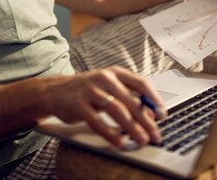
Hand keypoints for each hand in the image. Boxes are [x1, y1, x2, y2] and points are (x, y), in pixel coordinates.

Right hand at [41, 66, 166, 148]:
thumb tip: (150, 115)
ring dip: (132, 128)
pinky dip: (111, 134)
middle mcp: (104, 78)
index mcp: (115, 73)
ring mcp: (90, 90)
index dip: (154, 100)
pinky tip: (120, 143)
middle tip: (155, 135)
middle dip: (146, 120)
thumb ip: (127, 96)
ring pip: (117, 110)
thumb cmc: (87, 90)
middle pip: (131, 100)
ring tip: (141, 140)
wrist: (54, 91)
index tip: (162, 115)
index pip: (141, 83)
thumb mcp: (108, 87)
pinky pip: (98, 122)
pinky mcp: (78, 105)